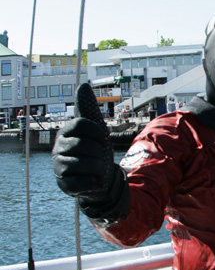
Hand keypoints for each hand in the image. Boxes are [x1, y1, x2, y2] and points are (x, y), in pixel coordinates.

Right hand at [52, 83, 128, 223]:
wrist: (99, 177)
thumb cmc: (95, 150)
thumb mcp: (95, 128)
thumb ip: (88, 109)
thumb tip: (82, 85)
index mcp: (66, 132)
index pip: (82, 124)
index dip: (98, 132)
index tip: (101, 138)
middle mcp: (58, 148)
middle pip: (85, 145)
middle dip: (99, 152)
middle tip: (99, 157)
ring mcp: (59, 167)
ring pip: (86, 165)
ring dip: (99, 168)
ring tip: (97, 169)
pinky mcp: (64, 185)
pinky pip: (82, 182)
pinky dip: (94, 182)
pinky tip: (94, 181)